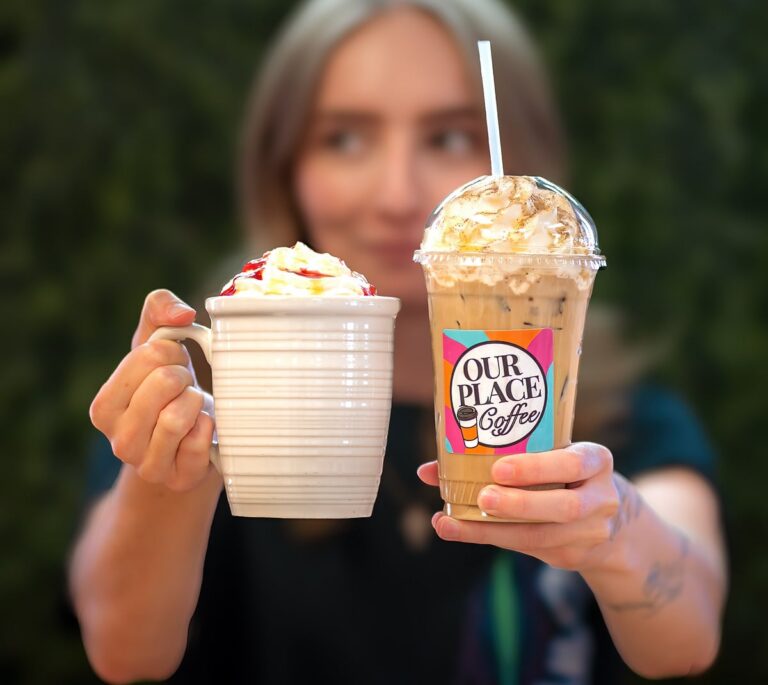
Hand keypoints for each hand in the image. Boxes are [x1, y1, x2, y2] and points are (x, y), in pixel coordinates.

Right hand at [89, 289, 215, 491]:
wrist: (193, 444)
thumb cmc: (171, 390)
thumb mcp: (159, 346)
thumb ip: (159, 310)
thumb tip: (181, 314)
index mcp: (104, 407)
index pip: (146, 356)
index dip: (171, 351)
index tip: (173, 363)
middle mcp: (118, 441)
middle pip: (164, 382)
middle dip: (185, 375)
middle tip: (185, 386)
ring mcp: (148, 465)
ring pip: (178, 416)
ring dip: (196, 401)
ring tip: (194, 405)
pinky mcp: (179, 479)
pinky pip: (200, 442)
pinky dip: (209, 426)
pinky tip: (204, 427)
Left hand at [417, 443, 627, 571]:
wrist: (610, 521)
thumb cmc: (563, 475)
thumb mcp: (548, 456)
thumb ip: (499, 455)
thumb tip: (429, 470)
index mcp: (596, 461)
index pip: (573, 463)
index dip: (537, 468)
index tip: (499, 468)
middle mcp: (601, 497)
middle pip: (564, 506)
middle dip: (519, 504)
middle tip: (482, 497)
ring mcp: (591, 532)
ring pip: (543, 536)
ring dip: (495, 530)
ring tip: (455, 522)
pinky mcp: (573, 556)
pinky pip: (532, 550)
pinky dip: (494, 540)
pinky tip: (462, 532)